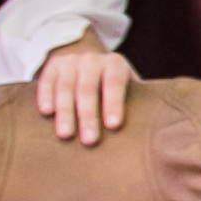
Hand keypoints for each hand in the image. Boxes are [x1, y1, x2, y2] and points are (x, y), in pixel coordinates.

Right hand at [32, 30, 134, 145]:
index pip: (114, 83)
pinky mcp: (52, 67)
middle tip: (89, 140)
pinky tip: (46, 113)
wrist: (86, 61)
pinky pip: (46, 81)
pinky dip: (45, 96)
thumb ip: (139, 103)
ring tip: (65, 135)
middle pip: (88, 88)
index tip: (113, 126)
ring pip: (66, 86)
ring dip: (65, 111)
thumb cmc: (113, 87)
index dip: (114, 104)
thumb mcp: (129, 88)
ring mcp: (70, 61)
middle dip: (88, 115)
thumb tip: (154, 132)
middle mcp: (92, 59)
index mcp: (115, 64)